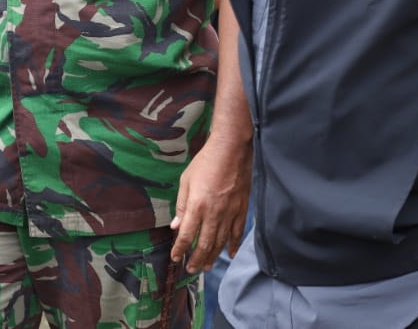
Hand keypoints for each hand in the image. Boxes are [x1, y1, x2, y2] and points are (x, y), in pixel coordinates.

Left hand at [170, 136, 251, 272]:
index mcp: (197, 206)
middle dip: (196, 259)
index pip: (187, 235)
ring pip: (220, 242)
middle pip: (204, 244)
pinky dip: (233, 245)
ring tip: (207, 266)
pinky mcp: (241, 208)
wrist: (231, 149)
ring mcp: (229, 212)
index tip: (176, 258)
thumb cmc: (205, 162)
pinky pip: (237, 232)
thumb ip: (182, 204)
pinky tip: (230, 254)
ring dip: (213, 256)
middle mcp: (213, 213)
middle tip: (191, 269)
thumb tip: (176, 225)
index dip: (180, 249)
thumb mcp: (186, 180)